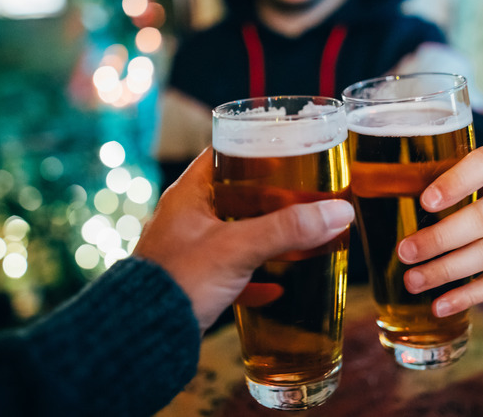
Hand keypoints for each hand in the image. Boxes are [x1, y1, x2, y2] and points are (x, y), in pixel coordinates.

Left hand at [134, 148, 354, 332]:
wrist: (144, 334)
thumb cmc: (178, 280)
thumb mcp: (238, 248)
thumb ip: (288, 229)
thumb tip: (338, 212)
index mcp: (189, 195)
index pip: (224, 154)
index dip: (256, 149)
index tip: (288, 150)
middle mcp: (188, 218)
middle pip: (236, 195)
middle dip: (272, 198)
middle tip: (304, 196)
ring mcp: (190, 250)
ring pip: (237, 234)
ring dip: (267, 236)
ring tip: (299, 236)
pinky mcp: (195, 282)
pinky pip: (231, 272)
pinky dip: (255, 276)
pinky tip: (276, 287)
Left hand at [398, 145, 482, 316]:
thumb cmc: (478, 188)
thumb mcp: (462, 173)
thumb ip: (425, 180)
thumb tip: (355, 201)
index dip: (456, 182)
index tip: (424, 201)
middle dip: (441, 239)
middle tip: (405, 253)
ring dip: (448, 270)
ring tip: (414, 281)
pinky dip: (469, 295)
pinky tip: (440, 305)